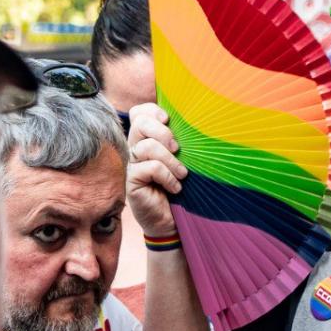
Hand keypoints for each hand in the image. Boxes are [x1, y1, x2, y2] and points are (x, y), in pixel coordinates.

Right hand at [125, 103, 186, 238]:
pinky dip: (168, 177)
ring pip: (147, 146)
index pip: (139, 113)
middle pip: (140, 123)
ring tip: (182, 174)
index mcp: (147, 140)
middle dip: (162, 131)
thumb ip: (182, 142)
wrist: (173, 220)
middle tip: (177, 148)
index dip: (152, 111)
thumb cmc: (182, 188)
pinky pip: (150, 168)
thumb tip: (197, 122)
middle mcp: (136, 149)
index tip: (169, 120)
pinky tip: (175, 188)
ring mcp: (132, 165)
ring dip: (170, 160)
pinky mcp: (132, 181)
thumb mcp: (185, 160)